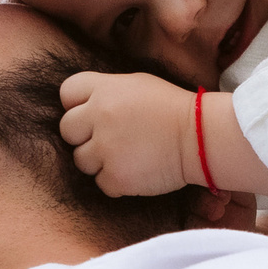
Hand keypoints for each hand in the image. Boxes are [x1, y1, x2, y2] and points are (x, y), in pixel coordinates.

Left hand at [58, 71, 195, 195]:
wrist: (201, 138)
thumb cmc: (172, 110)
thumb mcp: (136, 85)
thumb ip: (105, 93)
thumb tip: (82, 108)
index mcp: (104, 89)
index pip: (67, 94)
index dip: (77, 106)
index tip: (95, 115)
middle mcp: (99, 116)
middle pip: (67, 130)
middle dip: (84, 136)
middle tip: (111, 139)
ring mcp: (106, 148)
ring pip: (81, 161)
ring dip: (99, 161)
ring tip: (127, 156)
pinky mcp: (116, 177)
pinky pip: (101, 183)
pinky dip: (116, 181)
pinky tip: (136, 170)